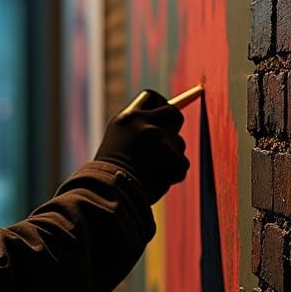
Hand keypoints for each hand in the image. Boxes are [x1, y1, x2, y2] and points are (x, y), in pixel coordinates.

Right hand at [93, 88, 189, 203]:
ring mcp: (160, 140)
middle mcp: (144, 123)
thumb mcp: (117, 142)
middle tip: (161, 144)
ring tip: (149, 170)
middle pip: (173, 113)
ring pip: (179, 142)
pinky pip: (182, 163)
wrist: (108, 194)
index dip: (159, 106)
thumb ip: (137, 129)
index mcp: (127, 117)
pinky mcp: (174, 158)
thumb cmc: (110, 172)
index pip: (151, 97)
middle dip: (171, 127)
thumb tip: (165, 121)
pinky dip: (173, 174)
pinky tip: (155, 180)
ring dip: (170, 156)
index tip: (160, 114)